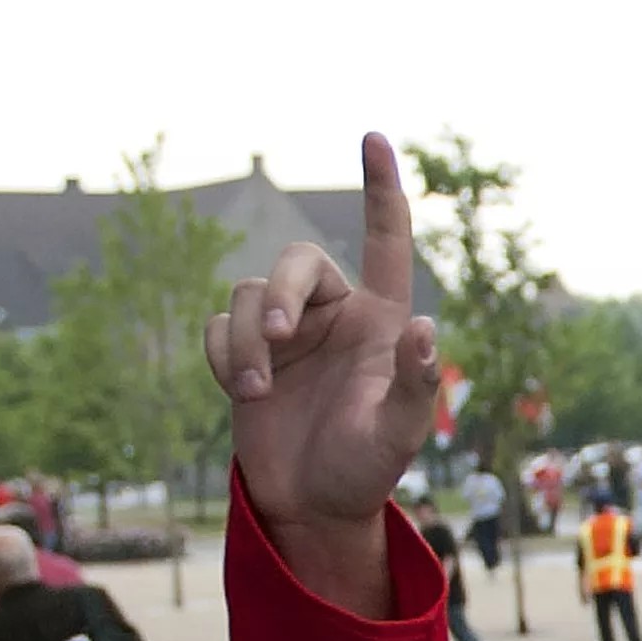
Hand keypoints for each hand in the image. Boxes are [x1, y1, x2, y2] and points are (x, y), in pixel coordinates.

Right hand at [205, 134, 438, 555]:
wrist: (313, 504)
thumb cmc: (367, 467)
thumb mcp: (399, 433)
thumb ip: (414, 384)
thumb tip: (425, 331)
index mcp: (381, 320)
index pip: (385, 240)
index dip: (381, 189)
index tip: (374, 136)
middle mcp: (334, 314)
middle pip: (296, 261)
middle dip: (281, 294)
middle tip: (276, 341)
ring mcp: (287, 333)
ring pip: (248, 295)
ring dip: (244, 341)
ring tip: (254, 391)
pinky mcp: (243, 354)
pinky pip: (216, 325)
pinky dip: (219, 353)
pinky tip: (242, 392)